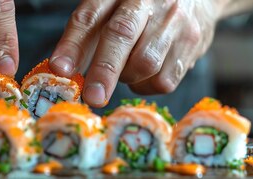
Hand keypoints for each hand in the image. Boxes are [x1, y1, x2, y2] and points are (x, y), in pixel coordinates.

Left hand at [49, 0, 228, 106]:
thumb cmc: (139, 9)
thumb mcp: (110, 10)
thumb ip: (86, 35)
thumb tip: (62, 71)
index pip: (90, 16)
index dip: (72, 44)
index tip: (59, 69)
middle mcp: (148, 0)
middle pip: (121, 35)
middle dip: (104, 70)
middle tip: (92, 96)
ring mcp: (174, 20)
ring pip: (145, 63)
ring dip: (128, 77)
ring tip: (126, 69)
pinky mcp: (193, 42)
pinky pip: (164, 80)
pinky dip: (147, 85)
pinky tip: (146, 73)